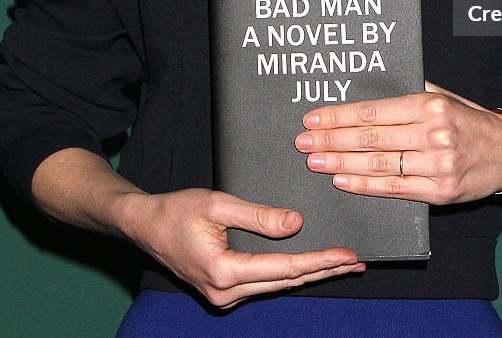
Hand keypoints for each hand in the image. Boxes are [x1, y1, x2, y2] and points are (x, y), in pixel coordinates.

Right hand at [118, 187, 364, 307]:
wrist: (145, 226)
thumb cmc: (177, 211)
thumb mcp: (219, 204)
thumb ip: (259, 216)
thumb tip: (296, 224)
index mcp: (225, 271)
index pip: (285, 267)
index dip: (320, 260)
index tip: (347, 256)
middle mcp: (226, 292)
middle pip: (286, 281)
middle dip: (323, 270)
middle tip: (356, 263)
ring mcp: (223, 296)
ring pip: (277, 284)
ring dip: (309, 272)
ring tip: (340, 264)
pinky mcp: (223, 290)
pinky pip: (264, 282)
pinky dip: (288, 273)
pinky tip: (307, 265)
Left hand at [294, 81, 501, 203]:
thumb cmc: (467, 120)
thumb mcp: (443, 96)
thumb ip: (409, 92)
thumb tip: (366, 88)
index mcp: (430, 105)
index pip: (374, 111)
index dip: (339, 116)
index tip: (313, 119)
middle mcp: (433, 133)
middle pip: (370, 138)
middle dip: (331, 141)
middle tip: (302, 142)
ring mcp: (437, 165)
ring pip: (378, 165)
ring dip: (341, 164)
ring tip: (315, 162)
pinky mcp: (440, 192)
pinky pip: (394, 188)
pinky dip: (364, 185)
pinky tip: (342, 181)